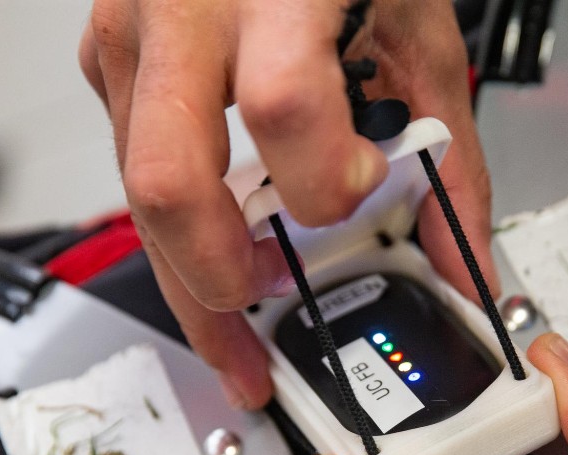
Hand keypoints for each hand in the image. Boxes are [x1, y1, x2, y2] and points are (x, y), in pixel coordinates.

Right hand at [79, 0, 494, 408]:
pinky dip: (171, 217)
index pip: (284, 107)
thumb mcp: (416, 26)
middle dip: (218, 277)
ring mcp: (129, 34)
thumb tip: (461, 256)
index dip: (324, 176)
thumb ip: (449, 150)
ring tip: (237, 308)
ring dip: (183, 271)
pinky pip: (129, 160)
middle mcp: (184, 12)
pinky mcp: (105, 54)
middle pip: (168, 182)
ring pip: (132, 190)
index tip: (360, 186)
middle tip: (266, 312)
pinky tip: (211, 237)